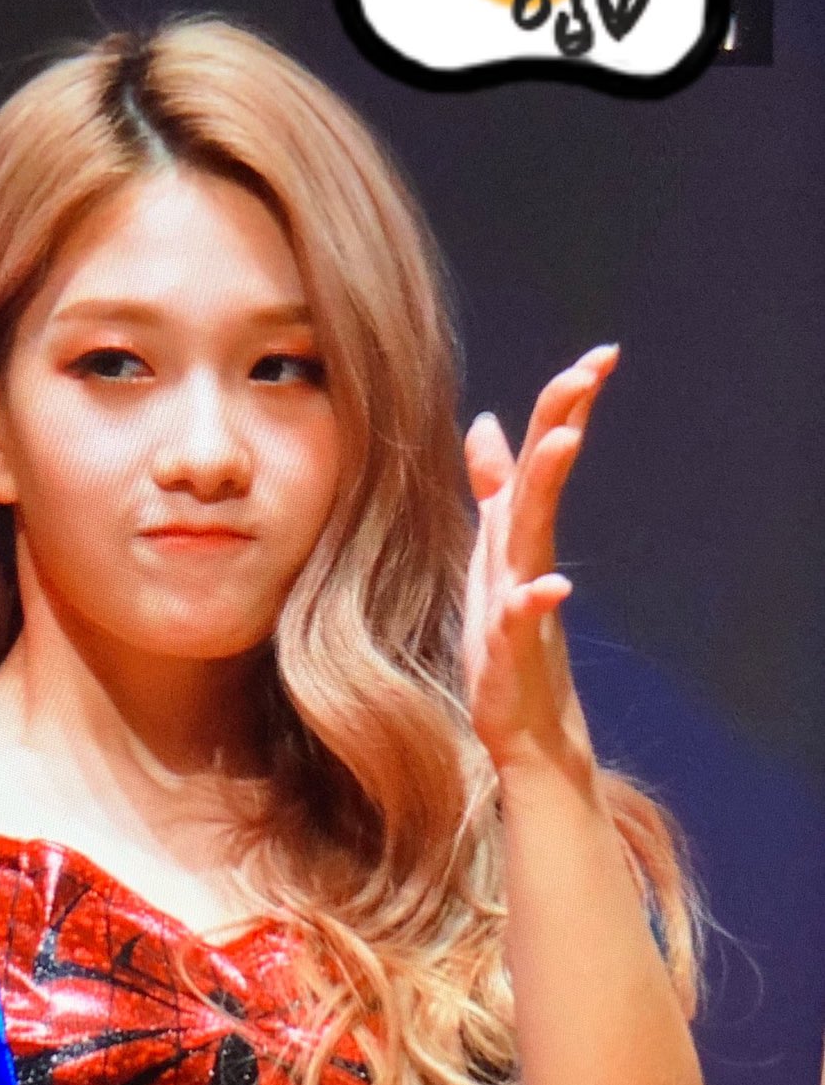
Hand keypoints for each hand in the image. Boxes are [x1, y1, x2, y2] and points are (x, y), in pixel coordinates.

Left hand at [461, 343, 618, 772]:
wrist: (526, 727)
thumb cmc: (507, 639)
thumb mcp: (490, 551)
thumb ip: (492, 489)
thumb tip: (484, 420)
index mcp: (515, 534)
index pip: (539, 457)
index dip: (563, 406)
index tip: (600, 356)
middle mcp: (525, 558)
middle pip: (542, 478)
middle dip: (564, 419)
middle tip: (594, 367)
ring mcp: (523, 601)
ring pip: (534, 536)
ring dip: (548, 488)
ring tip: (565, 440)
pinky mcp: (515, 650)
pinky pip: (526, 620)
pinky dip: (537, 601)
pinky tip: (553, 587)